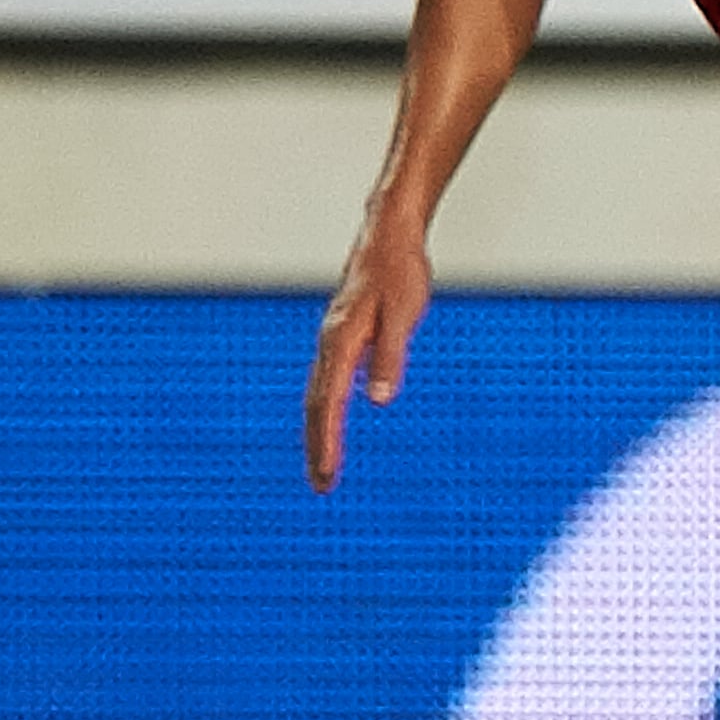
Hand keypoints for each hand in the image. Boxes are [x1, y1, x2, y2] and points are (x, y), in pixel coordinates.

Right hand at [306, 213, 433, 489]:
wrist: (388, 234)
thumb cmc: (399, 270)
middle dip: (318, 447)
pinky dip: (326, 409)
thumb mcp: (403, 314)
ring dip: (319, 432)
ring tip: (324, 466)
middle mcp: (329, 343)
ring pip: (318, 394)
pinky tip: (334, 423)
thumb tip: (379, 399)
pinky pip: (328, 381)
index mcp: (340, 342)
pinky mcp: (344, 336)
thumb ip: (390, 356)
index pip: (329, 403)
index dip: (327, 442)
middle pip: (316, 405)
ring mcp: (334, 340)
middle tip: (322, 485)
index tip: (326, 475)